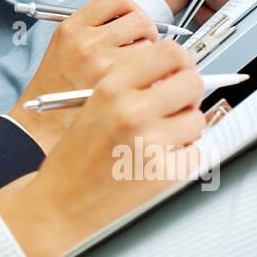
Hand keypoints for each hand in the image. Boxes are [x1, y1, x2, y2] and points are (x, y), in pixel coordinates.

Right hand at [0, 40, 204, 256]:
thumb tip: (177, 74)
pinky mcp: (164, 173)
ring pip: (197, 119)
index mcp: (111, 88)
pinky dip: (184, 156)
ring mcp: (150, 142)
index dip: (180, 60)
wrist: (59, 204)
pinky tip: (159, 161)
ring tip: (160, 138)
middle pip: (192, 82)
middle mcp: (131, 110)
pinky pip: (196, 153)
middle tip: (178, 103)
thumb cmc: (73, 159)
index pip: (169, 52)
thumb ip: (131, 86)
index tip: (180, 70)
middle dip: (188, 92)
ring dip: (186, 127)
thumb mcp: (91, 105)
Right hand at [7, 0, 157, 153]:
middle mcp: (85, 42)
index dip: (131, 8)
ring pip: (151, 47)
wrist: (42, 129)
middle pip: (141, 19)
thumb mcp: (65, 48)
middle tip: (139, 51)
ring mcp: (100, 65)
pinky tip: (136, 90)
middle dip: (147, 34)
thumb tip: (141, 22)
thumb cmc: (58, 91)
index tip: (131, 24)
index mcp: (71, 28)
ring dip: (150, 61)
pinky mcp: (114, 88)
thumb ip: (96, 30)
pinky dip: (151, 81)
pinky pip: (150, 74)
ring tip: (133, 75)